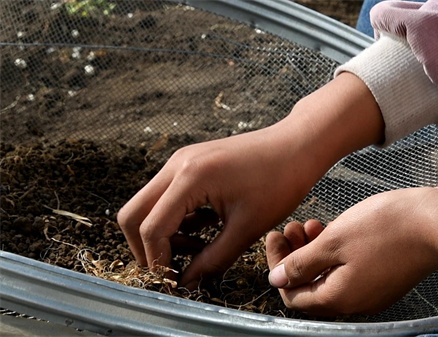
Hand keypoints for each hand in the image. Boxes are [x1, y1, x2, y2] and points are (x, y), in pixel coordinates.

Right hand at [117, 73, 383, 288]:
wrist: (297, 146)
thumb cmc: (281, 180)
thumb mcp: (247, 228)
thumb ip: (213, 260)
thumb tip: (188, 282)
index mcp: (190, 178)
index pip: (151, 228)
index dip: (158, 261)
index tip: (173, 280)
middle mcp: (177, 165)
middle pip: (133, 214)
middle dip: (147, 247)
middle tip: (172, 268)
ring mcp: (182, 161)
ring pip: (148, 205)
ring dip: (163, 232)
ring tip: (199, 248)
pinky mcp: (190, 163)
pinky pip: (166, 195)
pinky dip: (176, 218)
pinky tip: (205, 229)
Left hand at [266, 186, 437, 315]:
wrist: (436, 221)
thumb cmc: (386, 227)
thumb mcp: (334, 241)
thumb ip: (302, 263)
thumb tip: (277, 280)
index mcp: (339, 298)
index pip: (293, 294)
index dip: (278, 266)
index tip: (275, 237)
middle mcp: (355, 302)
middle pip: (311, 286)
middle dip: (295, 256)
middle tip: (291, 228)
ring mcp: (372, 292)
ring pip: (329, 276)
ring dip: (314, 252)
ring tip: (311, 224)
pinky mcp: (384, 278)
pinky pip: (348, 271)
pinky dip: (334, 253)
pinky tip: (332, 229)